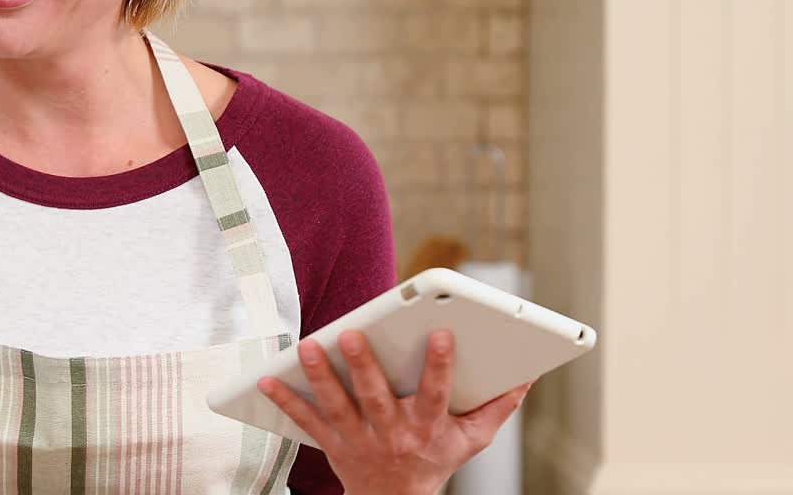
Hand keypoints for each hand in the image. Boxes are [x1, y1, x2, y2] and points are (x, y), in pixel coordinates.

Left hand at [259, 329, 531, 494]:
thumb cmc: (435, 461)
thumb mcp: (471, 440)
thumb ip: (497, 406)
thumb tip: (526, 374)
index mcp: (427, 426)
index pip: (436, 392)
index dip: (440, 364)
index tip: (440, 332)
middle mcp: (391, 432)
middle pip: (376, 396)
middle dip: (365, 364)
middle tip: (353, 332)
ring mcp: (358, 439)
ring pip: (337, 404)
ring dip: (322, 375)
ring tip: (309, 345)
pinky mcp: (332, 443)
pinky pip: (305, 421)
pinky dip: (285, 400)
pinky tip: (266, 378)